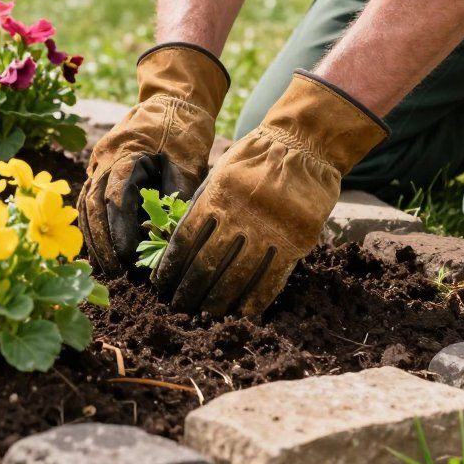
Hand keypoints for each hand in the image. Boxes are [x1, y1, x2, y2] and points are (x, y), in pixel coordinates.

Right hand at [79, 43, 229, 274]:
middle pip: (93, 203)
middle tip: (114, 270)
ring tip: (106, 266)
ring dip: (94, 235)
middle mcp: (105, 157)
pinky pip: (90, 198)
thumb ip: (178, 195)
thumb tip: (171, 236)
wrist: (172, 100)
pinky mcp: (101, 167)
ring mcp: (99, 161)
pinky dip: (94, 223)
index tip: (127, 256)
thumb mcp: (188, 161)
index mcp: (126, 152)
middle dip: (102, 240)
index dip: (119, 229)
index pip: (116, 197)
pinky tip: (102, 246)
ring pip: (86, 203)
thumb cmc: (183, 130)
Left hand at [153, 70, 387, 316]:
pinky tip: (239, 313)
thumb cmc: (253, 160)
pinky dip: (253, 300)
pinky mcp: (294, 242)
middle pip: (207, 264)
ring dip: (217, 301)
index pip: (186, 239)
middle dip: (189, 290)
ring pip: (237, 277)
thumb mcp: (219, 174)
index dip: (171, 266)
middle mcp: (241, 216)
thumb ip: (201, 206)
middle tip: (177, 307)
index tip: (161, 283)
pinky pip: (270, 279)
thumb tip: (176, 241)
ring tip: (204, 315)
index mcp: (217, 197)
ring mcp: (269, 231)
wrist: (302, 148)